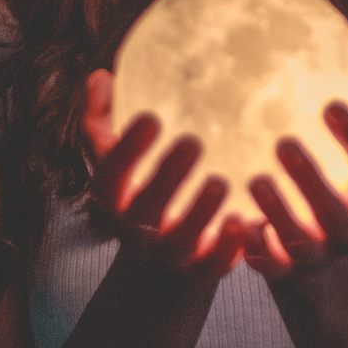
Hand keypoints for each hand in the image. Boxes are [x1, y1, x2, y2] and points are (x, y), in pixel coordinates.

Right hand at [82, 69, 245, 278]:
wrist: (160, 264)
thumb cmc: (141, 191)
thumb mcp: (118, 160)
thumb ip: (104, 120)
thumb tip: (100, 76)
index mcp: (113, 200)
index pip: (111, 177)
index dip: (128, 150)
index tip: (151, 117)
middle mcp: (137, 231)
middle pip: (146, 209)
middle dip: (167, 177)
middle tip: (192, 142)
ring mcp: (170, 254)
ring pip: (182, 240)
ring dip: (200, 213)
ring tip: (220, 181)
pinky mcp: (203, 270)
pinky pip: (215, 265)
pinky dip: (230, 248)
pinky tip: (246, 222)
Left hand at [244, 60, 347, 279]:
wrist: (318, 259)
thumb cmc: (338, 184)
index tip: (330, 105)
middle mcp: (347, 231)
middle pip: (335, 213)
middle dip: (312, 180)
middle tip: (284, 142)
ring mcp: (315, 256)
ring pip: (298, 241)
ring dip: (278, 212)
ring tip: (255, 179)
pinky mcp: (282, 272)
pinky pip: (266, 264)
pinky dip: (252, 245)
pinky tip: (233, 220)